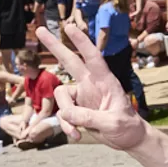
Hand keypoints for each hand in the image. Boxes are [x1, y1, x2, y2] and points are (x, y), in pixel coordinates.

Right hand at [36, 24, 147, 150]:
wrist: (128, 138)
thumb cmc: (127, 126)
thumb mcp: (112, 123)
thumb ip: (90, 118)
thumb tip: (66, 113)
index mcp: (105, 81)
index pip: (93, 58)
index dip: (82, 42)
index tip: (70, 27)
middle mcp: (91, 84)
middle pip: (70, 61)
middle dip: (55, 46)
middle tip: (39, 29)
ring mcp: (82, 95)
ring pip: (61, 95)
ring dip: (66, 115)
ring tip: (77, 130)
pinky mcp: (76, 108)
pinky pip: (63, 113)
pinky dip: (67, 125)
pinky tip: (77, 134)